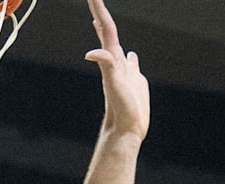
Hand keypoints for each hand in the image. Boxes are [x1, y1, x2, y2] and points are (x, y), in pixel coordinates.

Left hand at [85, 0, 149, 139]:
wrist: (126, 131)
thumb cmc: (121, 111)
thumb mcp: (115, 86)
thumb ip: (107, 67)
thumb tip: (90, 53)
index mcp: (112, 59)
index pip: (105, 28)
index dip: (99, 9)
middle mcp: (117, 61)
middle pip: (107, 31)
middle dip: (100, 12)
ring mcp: (125, 71)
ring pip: (116, 44)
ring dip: (109, 30)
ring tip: (102, 18)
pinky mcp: (134, 81)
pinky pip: (130, 62)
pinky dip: (127, 54)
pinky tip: (128, 54)